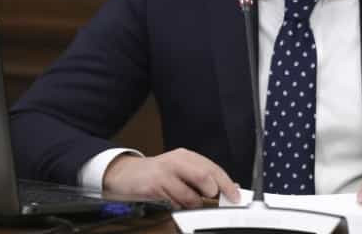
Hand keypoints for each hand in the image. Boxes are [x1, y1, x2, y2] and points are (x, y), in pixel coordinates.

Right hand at [102, 148, 239, 208]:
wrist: (124, 174)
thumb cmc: (156, 174)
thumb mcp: (180, 171)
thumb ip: (202, 177)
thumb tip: (229, 187)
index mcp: (186, 156)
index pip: (213, 168)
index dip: (227, 183)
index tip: (236, 196)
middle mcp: (177, 161)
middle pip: (205, 176)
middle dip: (211, 192)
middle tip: (210, 198)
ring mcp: (165, 172)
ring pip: (190, 194)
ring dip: (192, 203)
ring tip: (183, 199)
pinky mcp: (154, 185)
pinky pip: (174, 202)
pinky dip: (178, 206)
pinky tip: (171, 200)